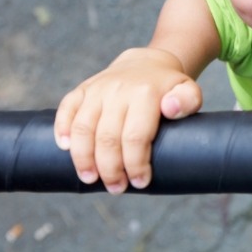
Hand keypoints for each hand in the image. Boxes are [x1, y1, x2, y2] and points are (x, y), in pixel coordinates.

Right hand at [54, 47, 201, 193]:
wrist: (146, 63)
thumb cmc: (168, 87)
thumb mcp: (188, 90)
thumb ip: (189, 100)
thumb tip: (170, 109)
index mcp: (145, 93)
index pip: (136, 136)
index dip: (136, 164)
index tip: (141, 181)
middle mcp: (118, 89)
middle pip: (107, 137)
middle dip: (110, 169)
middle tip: (116, 187)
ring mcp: (98, 89)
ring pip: (83, 127)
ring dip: (83, 158)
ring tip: (91, 178)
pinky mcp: (83, 89)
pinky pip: (66, 108)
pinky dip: (62, 129)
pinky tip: (65, 149)